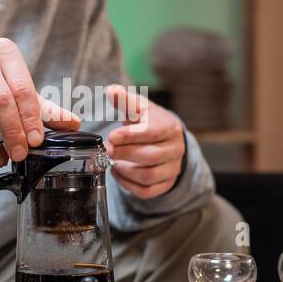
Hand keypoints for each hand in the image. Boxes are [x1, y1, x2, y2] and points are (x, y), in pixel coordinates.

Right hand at [0, 38, 79, 166]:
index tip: (37, 141)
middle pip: (0, 100)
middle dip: (12, 131)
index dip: (31, 117)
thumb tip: (74, 124)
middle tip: (20, 154)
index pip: (22, 88)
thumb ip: (43, 106)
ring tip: (0, 159)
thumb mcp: (15, 83)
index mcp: (6, 52)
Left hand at [104, 84, 184, 198]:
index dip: (131, 136)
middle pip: (150, 156)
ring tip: (112, 161)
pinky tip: (117, 172)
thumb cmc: (148, 121)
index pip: (152, 133)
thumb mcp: (138, 108)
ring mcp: (172, 168)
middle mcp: (176, 149)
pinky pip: (147, 191)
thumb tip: (111, 90)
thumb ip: (124, 100)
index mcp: (170, 127)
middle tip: (107, 150)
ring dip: (125, 170)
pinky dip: (128, 185)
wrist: (165, 140)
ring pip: (149, 176)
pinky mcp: (165, 184)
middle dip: (124, 154)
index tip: (111, 136)